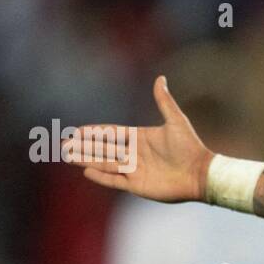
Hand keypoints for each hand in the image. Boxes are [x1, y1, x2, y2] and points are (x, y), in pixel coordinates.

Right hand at [62, 76, 213, 202]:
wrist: (200, 174)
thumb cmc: (190, 147)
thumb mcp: (176, 120)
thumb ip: (164, 101)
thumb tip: (160, 78)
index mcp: (140, 138)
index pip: (111, 133)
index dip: (94, 132)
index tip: (76, 130)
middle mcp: (135, 154)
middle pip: (103, 149)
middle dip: (83, 147)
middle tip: (63, 145)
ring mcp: (135, 170)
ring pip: (105, 164)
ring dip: (87, 160)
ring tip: (68, 156)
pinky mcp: (138, 185)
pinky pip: (115, 181)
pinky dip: (101, 177)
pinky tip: (87, 172)